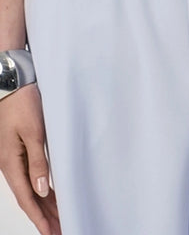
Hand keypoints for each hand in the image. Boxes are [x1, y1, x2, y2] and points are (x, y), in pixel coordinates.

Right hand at [0, 83, 60, 234]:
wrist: (13, 84)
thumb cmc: (22, 104)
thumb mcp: (33, 132)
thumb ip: (38, 162)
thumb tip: (42, 190)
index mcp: (11, 164)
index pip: (27, 199)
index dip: (40, 218)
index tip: (52, 232)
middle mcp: (11, 165)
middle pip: (29, 198)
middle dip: (44, 216)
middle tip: (61, 229)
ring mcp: (15, 158)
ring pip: (31, 188)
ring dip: (45, 204)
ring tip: (60, 217)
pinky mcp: (21, 149)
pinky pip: (32, 175)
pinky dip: (43, 188)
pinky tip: (52, 194)